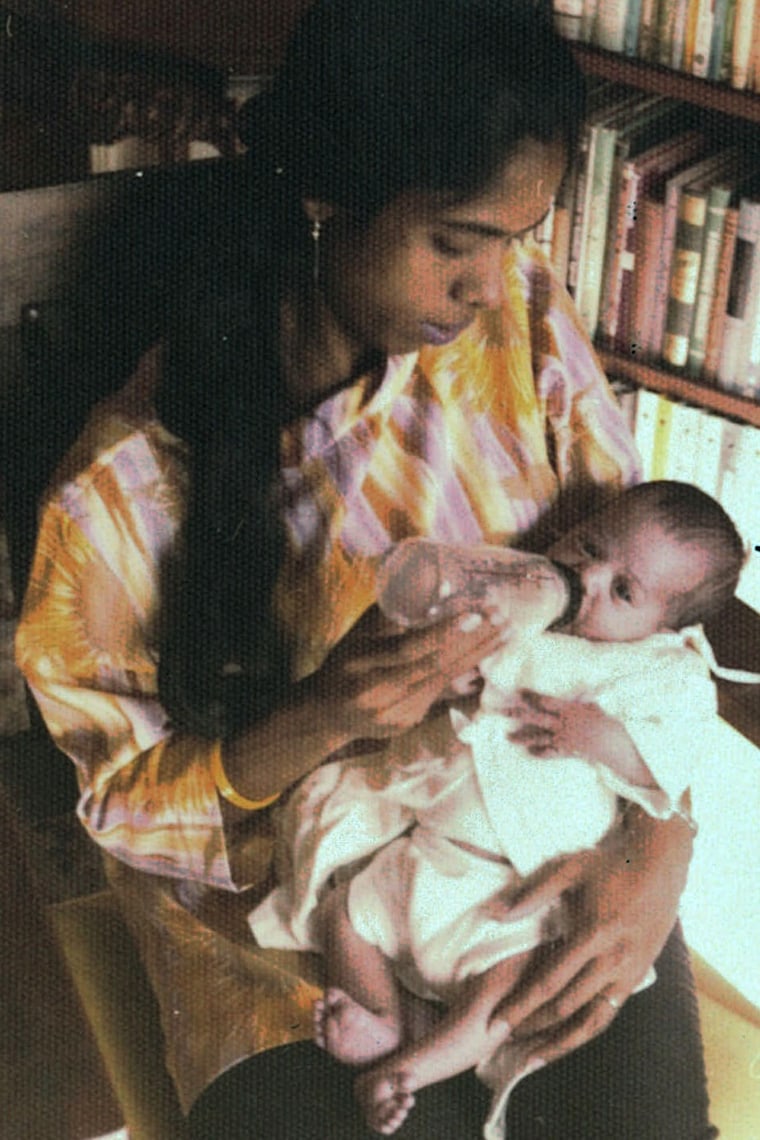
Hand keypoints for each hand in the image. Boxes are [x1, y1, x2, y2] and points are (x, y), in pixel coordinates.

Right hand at [304, 604, 506, 741]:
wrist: (324, 714)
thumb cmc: (343, 662)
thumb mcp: (357, 634)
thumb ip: (390, 614)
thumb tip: (432, 582)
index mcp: (362, 664)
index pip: (409, 650)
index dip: (443, 633)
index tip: (475, 613)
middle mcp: (379, 693)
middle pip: (434, 666)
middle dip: (474, 641)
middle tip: (503, 618)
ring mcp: (395, 713)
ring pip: (444, 680)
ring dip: (478, 655)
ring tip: (505, 632)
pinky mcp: (407, 722)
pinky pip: (441, 692)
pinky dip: (465, 670)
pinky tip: (486, 653)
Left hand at [489, 806, 693, 1066]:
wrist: (660, 865)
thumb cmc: (608, 865)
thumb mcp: (569, 869)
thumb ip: (533, 893)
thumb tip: (494, 913)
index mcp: (594, 933)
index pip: (550, 981)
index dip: (522, 1004)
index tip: (497, 1019)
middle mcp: (614, 959)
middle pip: (568, 1006)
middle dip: (533, 1025)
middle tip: (503, 1036)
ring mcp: (629, 972)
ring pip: (593, 1021)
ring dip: (562, 1041)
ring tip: (533, 1057)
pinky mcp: (638, 976)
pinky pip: (610, 1013)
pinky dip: (586, 1030)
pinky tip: (566, 1039)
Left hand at [506, 690, 653, 784]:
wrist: (613, 745)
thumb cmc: (608, 721)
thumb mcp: (595, 704)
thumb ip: (585, 695)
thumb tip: (584, 685)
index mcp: (568, 710)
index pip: (545, 701)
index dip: (531, 696)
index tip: (518, 692)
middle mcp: (561, 724)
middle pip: (534, 718)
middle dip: (517, 714)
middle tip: (500, 712)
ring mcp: (562, 739)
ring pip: (538, 737)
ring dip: (522, 737)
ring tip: (507, 737)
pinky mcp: (566, 751)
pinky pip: (550, 752)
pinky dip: (540, 753)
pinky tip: (529, 753)